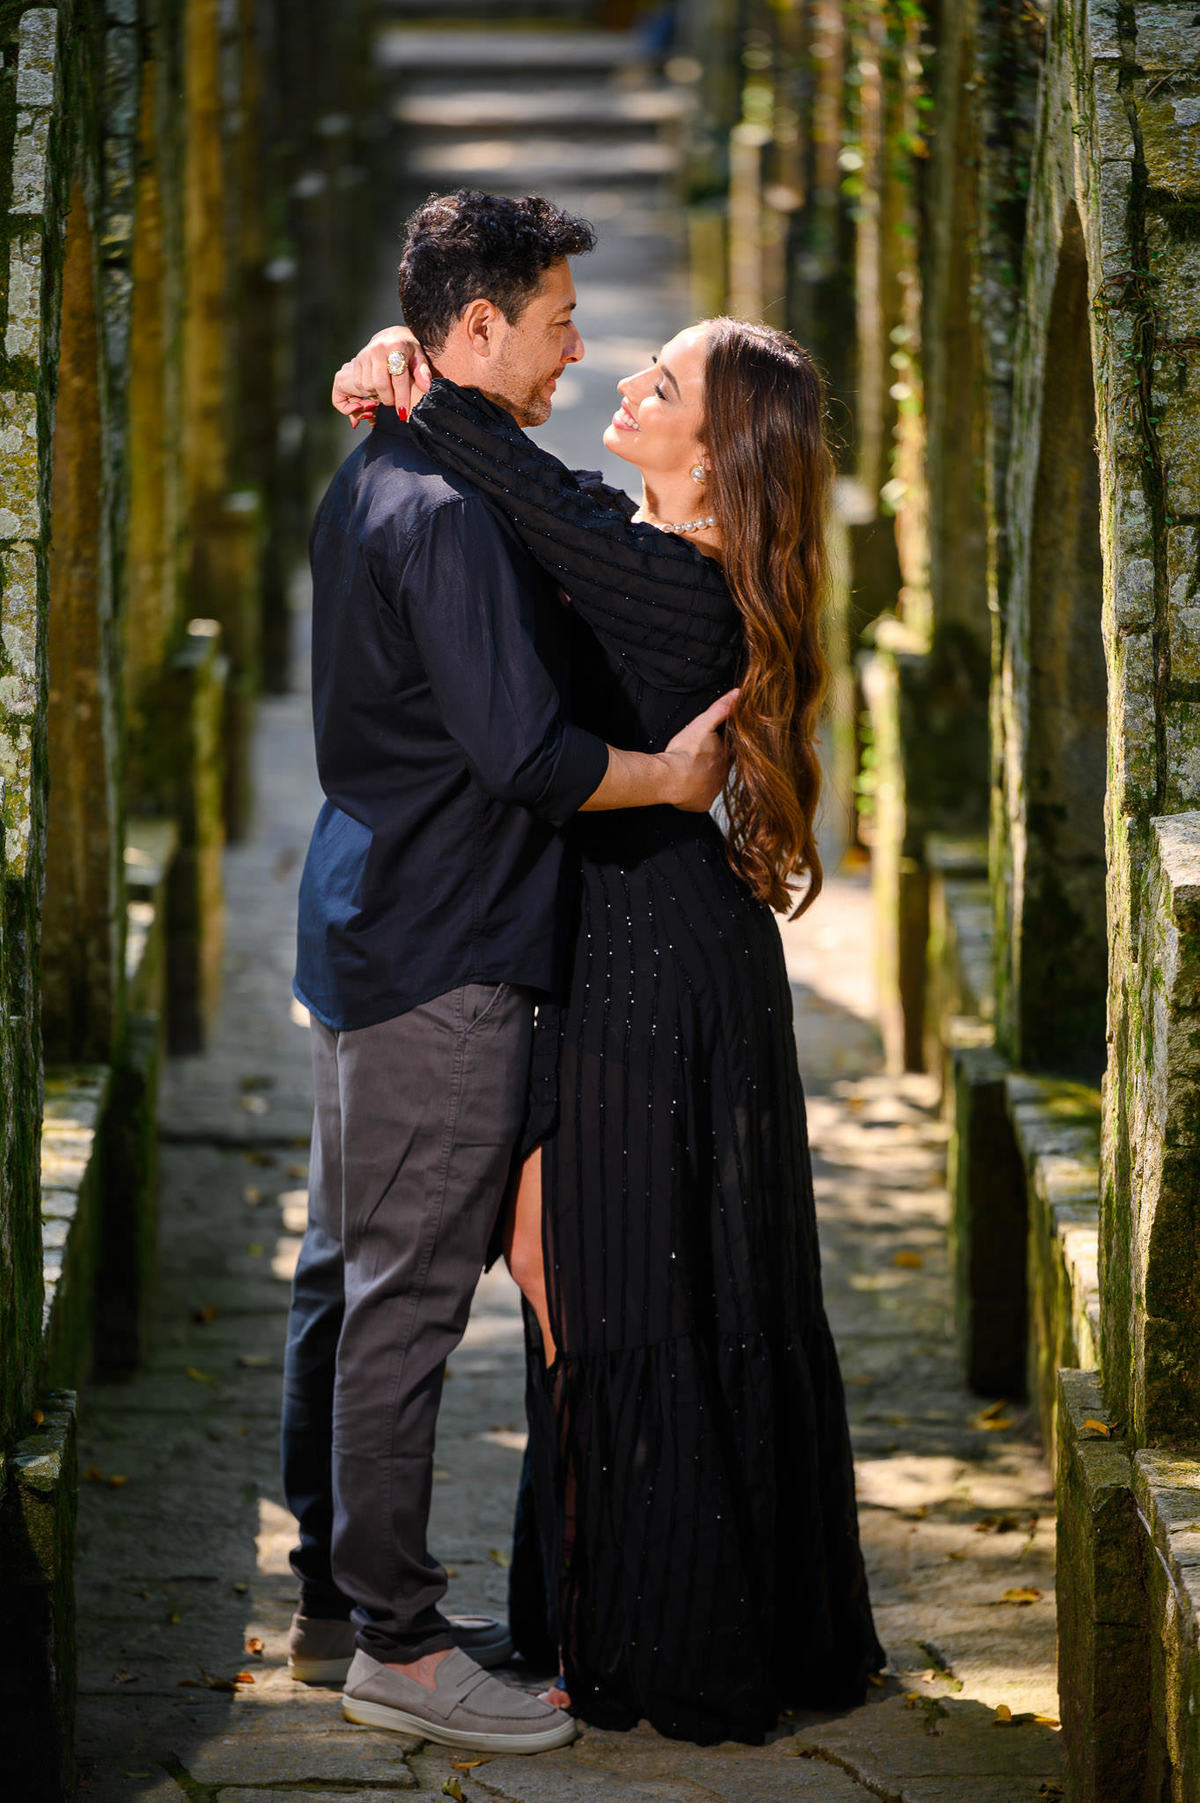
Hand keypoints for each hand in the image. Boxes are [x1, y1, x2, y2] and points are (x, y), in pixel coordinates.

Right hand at [331, 327, 432, 427]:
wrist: (391, 336)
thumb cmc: (408, 350)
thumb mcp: (419, 357)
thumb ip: (423, 372)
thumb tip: (427, 388)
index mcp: (396, 347)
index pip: (398, 378)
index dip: (402, 398)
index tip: (403, 413)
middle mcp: (378, 349)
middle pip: (380, 384)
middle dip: (388, 399)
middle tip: (395, 402)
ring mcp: (365, 354)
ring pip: (368, 385)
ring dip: (378, 395)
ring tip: (388, 393)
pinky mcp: (357, 360)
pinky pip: (359, 383)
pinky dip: (368, 390)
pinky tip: (377, 388)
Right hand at [660, 689, 738, 811]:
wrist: (670, 777)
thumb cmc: (684, 752)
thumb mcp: (702, 723)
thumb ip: (721, 709)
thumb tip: (738, 693)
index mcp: (725, 757)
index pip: (729, 752)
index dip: (721, 749)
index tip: (712, 747)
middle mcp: (723, 776)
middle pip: (720, 769)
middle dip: (713, 765)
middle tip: (699, 760)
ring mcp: (713, 791)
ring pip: (711, 785)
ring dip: (704, 780)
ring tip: (692, 774)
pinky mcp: (702, 804)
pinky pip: (700, 800)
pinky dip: (695, 795)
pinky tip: (687, 789)